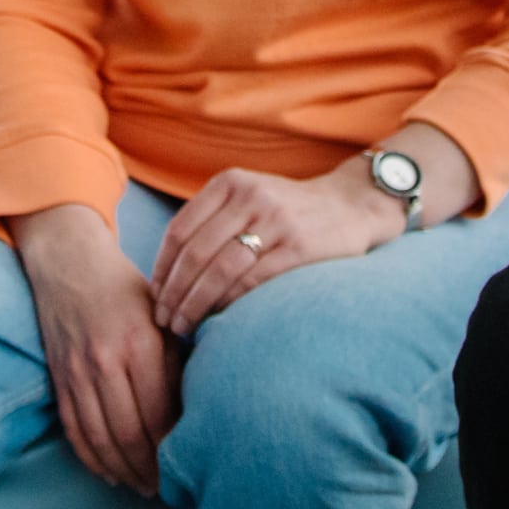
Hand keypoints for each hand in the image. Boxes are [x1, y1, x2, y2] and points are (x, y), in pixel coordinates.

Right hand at [15, 203, 180, 495]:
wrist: (68, 264)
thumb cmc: (126, 290)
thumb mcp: (163, 316)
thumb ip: (177, 362)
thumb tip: (197, 413)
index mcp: (139, 344)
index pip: (159, 413)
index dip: (173, 448)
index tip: (189, 465)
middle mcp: (105, 361)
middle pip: (129, 434)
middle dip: (150, 469)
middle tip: (168, 491)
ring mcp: (76, 373)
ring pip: (100, 438)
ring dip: (123, 470)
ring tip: (144, 488)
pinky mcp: (58, 379)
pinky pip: (74, 429)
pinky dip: (92, 457)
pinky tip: (111, 472)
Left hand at [148, 166, 401, 335]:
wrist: (352, 205)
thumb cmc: (290, 210)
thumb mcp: (250, 197)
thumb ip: (214, 220)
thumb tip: (169, 272)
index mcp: (229, 182)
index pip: (180, 230)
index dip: (162, 268)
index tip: (155, 297)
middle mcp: (250, 196)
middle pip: (195, 253)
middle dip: (173, 293)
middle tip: (164, 320)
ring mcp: (276, 220)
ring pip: (219, 269)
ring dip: (195, 303)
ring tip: (184, 326)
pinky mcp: (300, 246)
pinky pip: (252, 280)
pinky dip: (229, 303)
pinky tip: (218, 320)